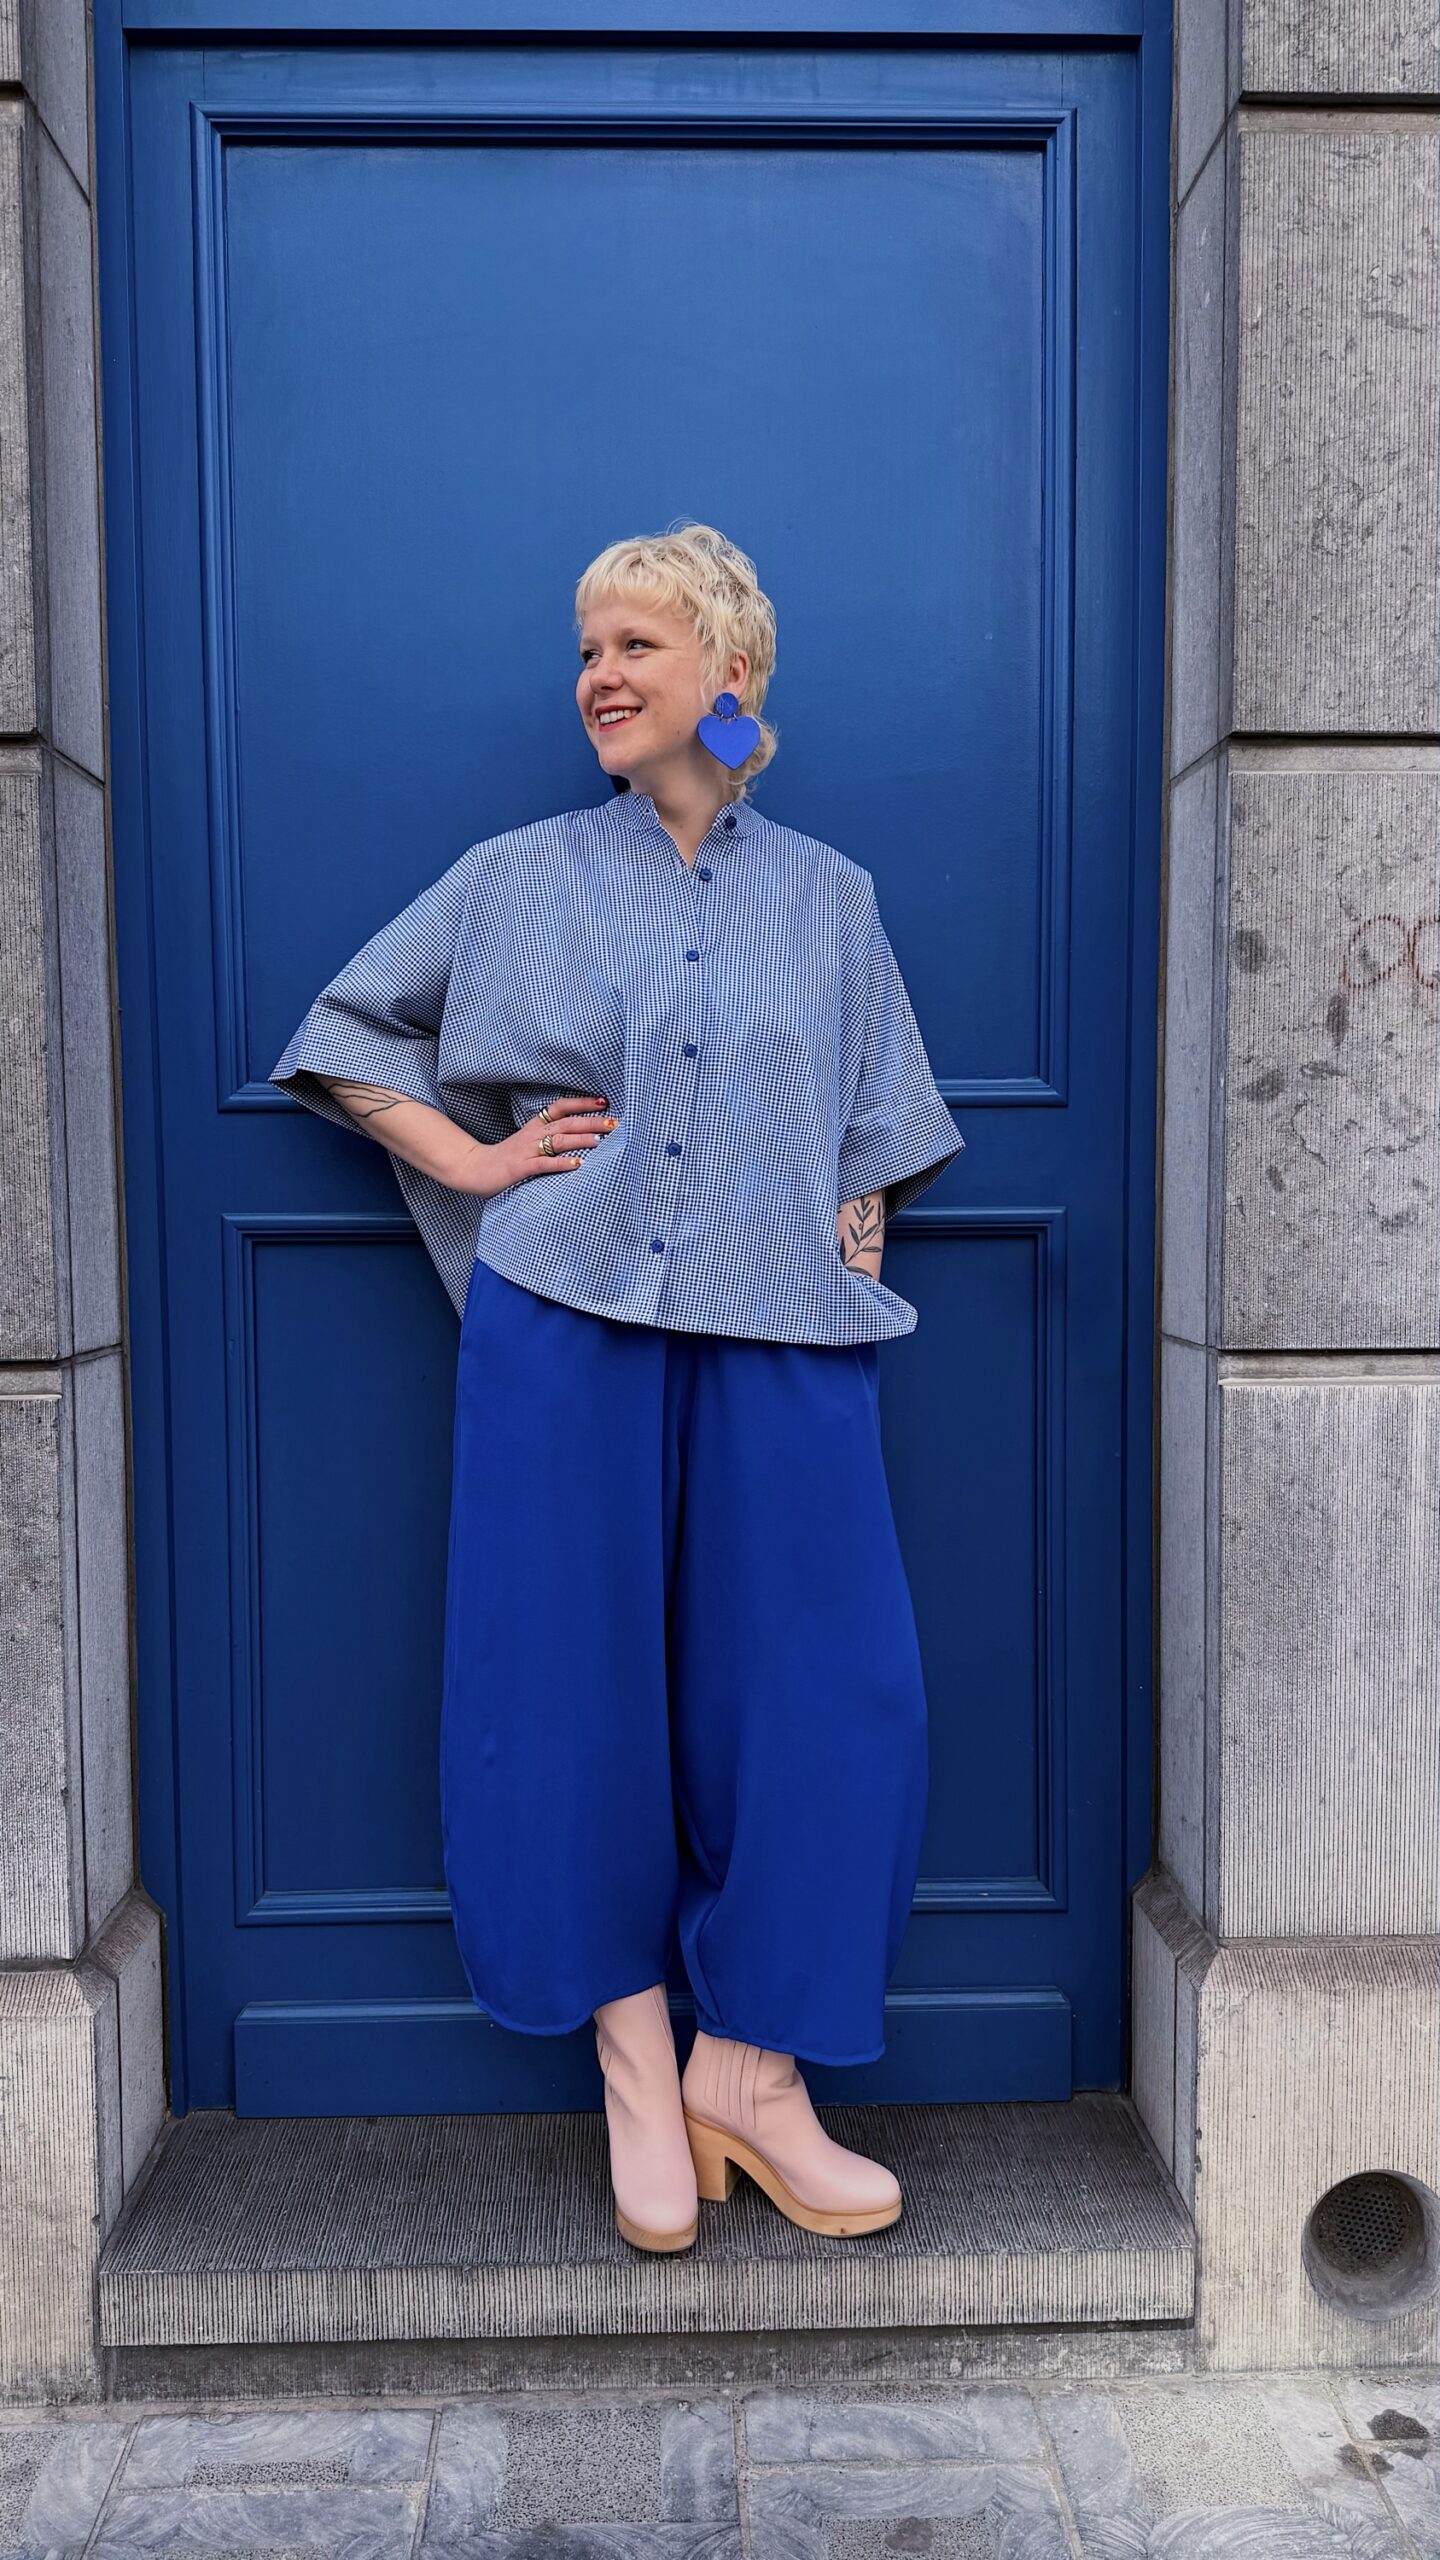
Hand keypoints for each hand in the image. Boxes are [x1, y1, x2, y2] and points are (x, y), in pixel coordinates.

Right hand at [454, 1096, 618, 1198]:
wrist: (474, 1169)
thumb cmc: (506, 1158)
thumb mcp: (528, 1142)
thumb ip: (549, 1137)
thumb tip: (581, 1135)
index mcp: (535, 1126)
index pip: (560, 1107)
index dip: (582, 1103)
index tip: (604, 1102)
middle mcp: (532, 1134)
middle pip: (566, 1123)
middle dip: (591, 1122)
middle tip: (614, 1123)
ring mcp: (526, 1150)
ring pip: (557, 1141)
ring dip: (580, 1140)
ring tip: (600, 1141)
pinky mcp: (520, 1168)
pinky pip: (543, 1164)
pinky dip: (561, 1163)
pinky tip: (577, 1164)